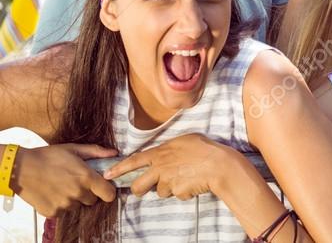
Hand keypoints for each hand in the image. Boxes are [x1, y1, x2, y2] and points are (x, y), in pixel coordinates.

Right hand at [10, 144, 116, 216]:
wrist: (22, 168)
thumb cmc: (48, 156)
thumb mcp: (74, 149)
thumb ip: (96, 152)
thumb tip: (114, 153)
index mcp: (86, 178)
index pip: (109, 194)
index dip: (107, 190)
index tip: (102, 186)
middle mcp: (77, 193)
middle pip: (92, 200)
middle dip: (88, 192)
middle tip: (76, 181)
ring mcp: (64, 205)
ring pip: (77, 205)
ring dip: (73, 198)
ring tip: (62, 185)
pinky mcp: (52, 212)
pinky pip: (63, 211)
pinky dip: (60, 204)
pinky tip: (52, 192)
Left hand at [104, 134, 228, 199]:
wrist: (219, 164)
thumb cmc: (205, 149)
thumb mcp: (185, 140)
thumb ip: (169, 148)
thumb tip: (163, 154)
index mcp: (160, 153)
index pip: (134, 161)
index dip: (119, 168)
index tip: (108, 174)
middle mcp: (160, 167)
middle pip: (139, 185)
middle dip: (140, 189)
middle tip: (146, 188)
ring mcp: (168, 181)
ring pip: (160, 192)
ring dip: (169, 188)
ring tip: (184, 178)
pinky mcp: (176, 192)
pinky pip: (176, 195)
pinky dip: (182, 191)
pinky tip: (192, 182)